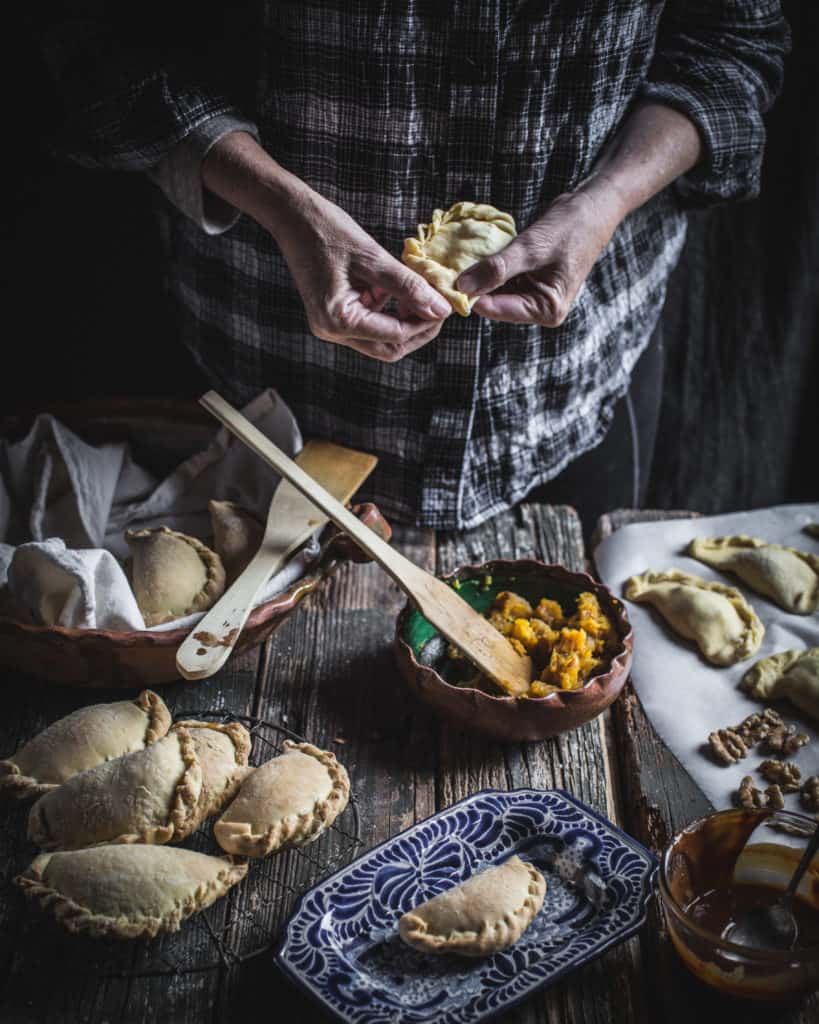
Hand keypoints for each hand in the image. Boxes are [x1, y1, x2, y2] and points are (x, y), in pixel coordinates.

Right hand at [271, 189, 450, 361]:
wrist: (292, 216)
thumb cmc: (326, 230)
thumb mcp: (372, 257)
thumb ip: (408, 286)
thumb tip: (440, 309)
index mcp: (338, 320)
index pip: (395, 335)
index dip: (425, 323)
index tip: (445, 306)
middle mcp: (332, 330)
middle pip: (388, 347)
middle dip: (417, 330)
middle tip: (438, 307)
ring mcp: (331, 325)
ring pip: (381, 338)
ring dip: (404, 319)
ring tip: (418, 292)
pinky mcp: (335, 314)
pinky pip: (370, 322)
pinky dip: (389, 309)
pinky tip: (396, 287)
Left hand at [455, 188, 622, 325]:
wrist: (592, 207)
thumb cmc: (570, 227)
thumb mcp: (532, 247)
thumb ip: (497, 268)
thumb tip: (463, 287)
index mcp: (546, 310)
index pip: (497, 309)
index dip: (471, 296)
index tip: (446, 279)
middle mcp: (538, 308)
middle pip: (494, 302)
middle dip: (474, 286)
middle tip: (448, 266)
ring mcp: (533, 294)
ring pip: (494, 290)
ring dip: (479, 275)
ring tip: (459, 258)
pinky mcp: (527, 280)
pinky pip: (500, 278)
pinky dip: (488, 267)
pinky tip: (476, 254)